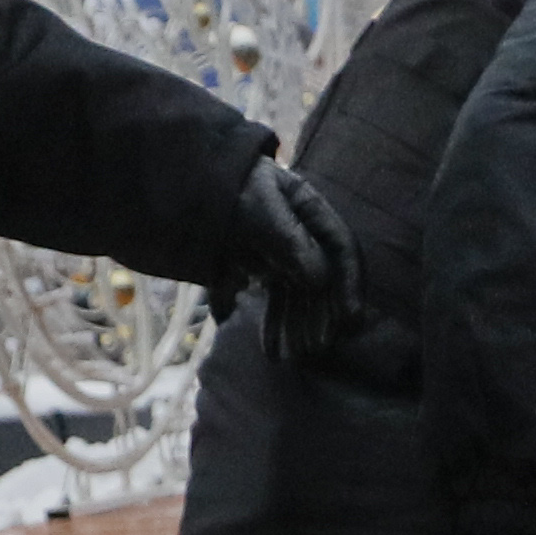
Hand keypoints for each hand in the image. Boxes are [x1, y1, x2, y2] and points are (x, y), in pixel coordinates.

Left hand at [237, 156, 362, 351]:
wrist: (185, 179)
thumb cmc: (226, 184)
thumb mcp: (259, 207)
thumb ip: (289, 239)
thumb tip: (320, 279)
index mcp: (310, 209)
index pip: (342, 248)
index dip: (350, 283)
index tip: (350, 319)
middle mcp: (301, 232)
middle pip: (321, 279)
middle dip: (319, 316)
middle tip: (314, 347)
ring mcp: (280, 251)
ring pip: (295, 294)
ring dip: (294, 325)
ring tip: (289, 356)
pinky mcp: (256, 265)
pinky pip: (268, 297)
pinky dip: (265, 321)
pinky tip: (264, 346)